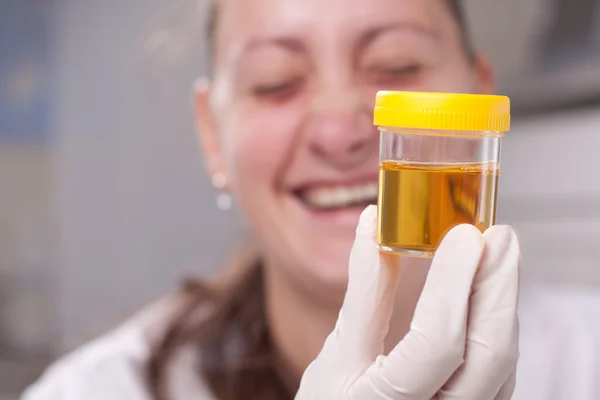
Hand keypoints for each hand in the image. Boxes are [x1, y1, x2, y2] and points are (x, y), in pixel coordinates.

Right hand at [296, 205, 519, 399]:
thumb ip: (362, 294)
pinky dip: (497, 328)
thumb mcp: (335, 356)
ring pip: (503, 365)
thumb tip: (372, 225)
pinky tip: (490, 295)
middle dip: (497, 287)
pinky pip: (500, 373)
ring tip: (497, 255)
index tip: (463, 236)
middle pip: (488, 355)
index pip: (436, 344)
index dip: (453, 284)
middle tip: (497, 235)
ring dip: (503, 305)